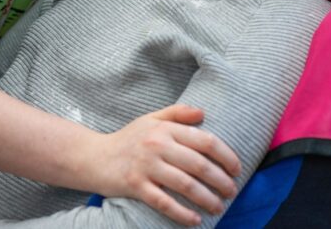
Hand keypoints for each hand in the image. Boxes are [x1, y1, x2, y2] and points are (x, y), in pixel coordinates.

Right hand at [89, 104, 241, 225]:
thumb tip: (203, 112)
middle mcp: (158, 146)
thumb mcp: (151, 119)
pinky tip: (195, 220)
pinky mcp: (136, 187)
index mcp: (165, 129)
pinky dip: (182, 213)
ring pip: (186, 185)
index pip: (205, 141)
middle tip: (232, 191)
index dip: (226, 156)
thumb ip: (177, 113)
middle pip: (199, 165)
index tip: (236, 168)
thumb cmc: (128, 139)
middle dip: (221, 180)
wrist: (94, 157)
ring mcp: (146, 167)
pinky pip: (164, 202)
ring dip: (207, 198)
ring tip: (219, 206)